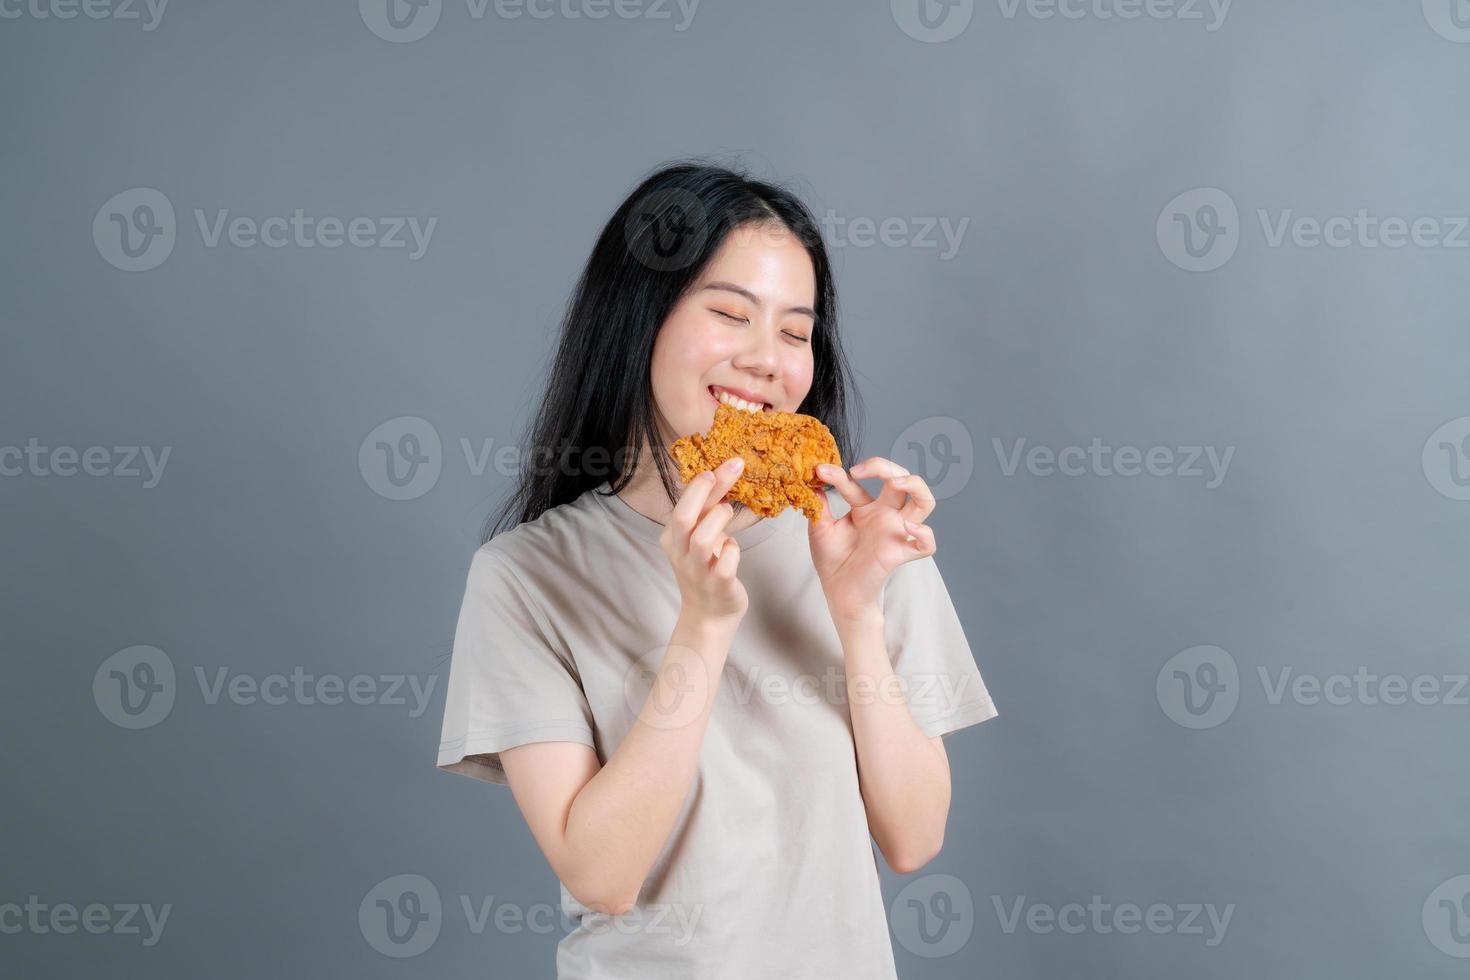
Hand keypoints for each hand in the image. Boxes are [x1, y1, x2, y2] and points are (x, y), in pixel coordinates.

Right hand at [659, 456, 748, 625]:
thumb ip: (708, 511)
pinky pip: (726, 563)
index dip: (702, 482)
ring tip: (729, 513)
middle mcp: (680, 553)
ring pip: (703, 540)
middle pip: (683, 517)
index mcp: (672, 538)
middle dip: (705, 490)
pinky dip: (733, 550)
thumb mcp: (700, 537)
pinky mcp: (718, 586)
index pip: (682, 504)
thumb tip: (724, 473)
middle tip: (728, 471)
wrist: (709, 614)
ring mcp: (697, 571)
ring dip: (719, 520)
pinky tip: (732, 549)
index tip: (722, 464)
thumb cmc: (707, 569)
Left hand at [809, 456, 936, 622]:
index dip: (839, 474)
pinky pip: (927, 544)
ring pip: (924, 502)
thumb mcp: (820, 528)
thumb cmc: (832, 560)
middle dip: (885, 466)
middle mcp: (885, 515)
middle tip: (859, 470)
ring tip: (895, 482)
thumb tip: (812, 480)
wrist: (837, 592)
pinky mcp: (900, 553)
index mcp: (866, 508)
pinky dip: (924, 534)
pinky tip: (907, 527)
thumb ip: (818, 505)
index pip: (859, 482)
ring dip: (915, 485)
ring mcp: (895, 532)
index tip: (820, 471)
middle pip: (902, 479)